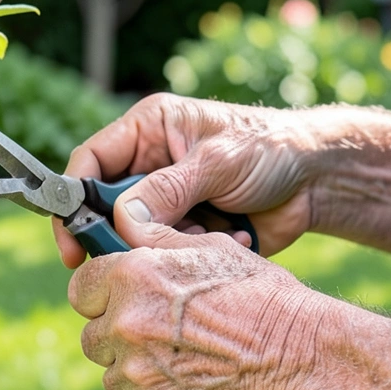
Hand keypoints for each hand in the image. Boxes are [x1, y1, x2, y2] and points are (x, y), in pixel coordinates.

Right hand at [54, 93, 321, 266]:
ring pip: (137, 236)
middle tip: (131, 259)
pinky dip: (192, 255)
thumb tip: (120, 220)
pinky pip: (168, 253)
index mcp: (148, 130)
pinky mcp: (188, 230)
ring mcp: (168, 201)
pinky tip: (233, 239)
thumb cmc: (269, 148)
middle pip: (107, 207)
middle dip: (120, 234)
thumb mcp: (217, 162)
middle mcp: (150, 165)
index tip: (73, 238)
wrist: (318, 180)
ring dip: (166, 245)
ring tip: (209, 236)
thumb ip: (167, 190)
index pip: (91, 162)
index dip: (74, 200)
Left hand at [67, 221, 326, 389]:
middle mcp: (126, 322)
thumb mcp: (211, 249)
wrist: (300, 357)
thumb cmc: (262, 297)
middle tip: (163, 336)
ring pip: (113, 376)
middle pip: (94, 336)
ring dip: (138, 372)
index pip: (81, 289)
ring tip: (185, 363)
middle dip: (120, 337)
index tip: (119, 303)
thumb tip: (125, 225)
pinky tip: (193, 389)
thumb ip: (157, 241)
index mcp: (133, 275)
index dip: (101, 296)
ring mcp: (136, 371)